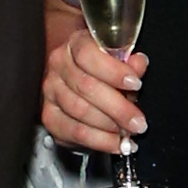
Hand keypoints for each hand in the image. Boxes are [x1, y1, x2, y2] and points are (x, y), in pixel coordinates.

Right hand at [40, 0, 143, 158]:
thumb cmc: (103, 70)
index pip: (88, 55)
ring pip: (80, 111)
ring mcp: (51, 91)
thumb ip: (131, 63)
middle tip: (137, 121)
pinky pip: (74, 132)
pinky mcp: (49, 116)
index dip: (114, 71)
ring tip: (128, 133)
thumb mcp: (121, 61)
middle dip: (118, 108)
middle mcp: (58, 65)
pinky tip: (115, 143)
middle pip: (86, 87)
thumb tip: (138, 64)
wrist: (82, 84)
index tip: (135, 84)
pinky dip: (99, 141)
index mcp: (75, 44)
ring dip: (109, 126)